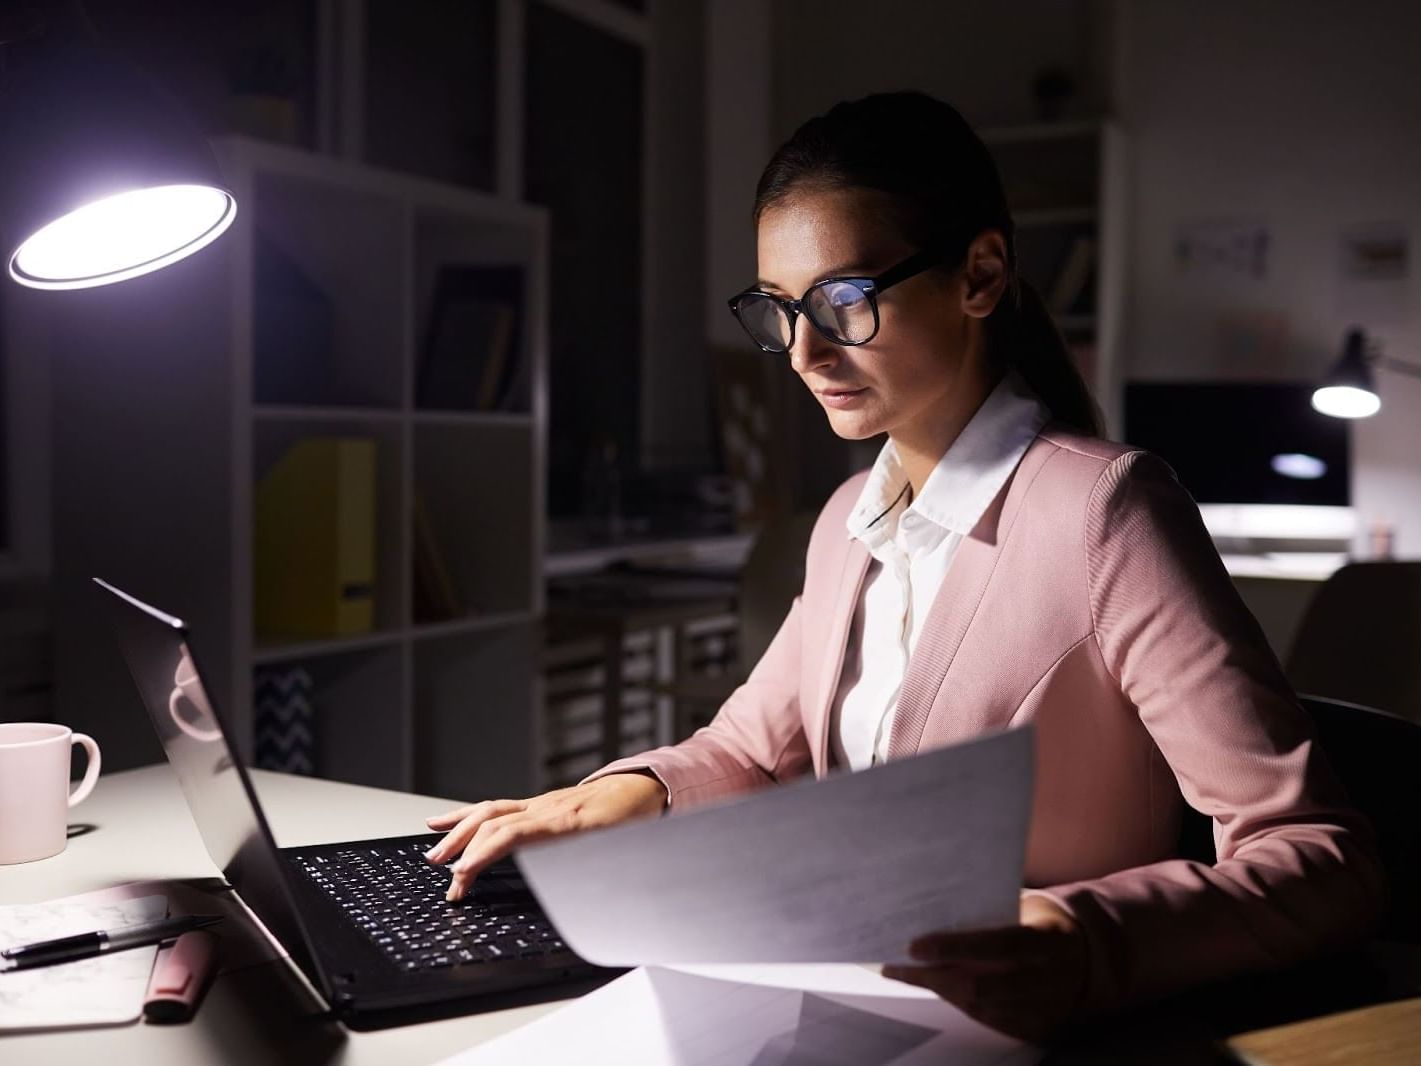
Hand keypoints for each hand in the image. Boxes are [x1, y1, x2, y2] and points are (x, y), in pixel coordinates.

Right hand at [424, 772, 668, 900]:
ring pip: (489, 811)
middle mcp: (546, 808)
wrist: (642, 788)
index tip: (463, 874)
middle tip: (446, 881)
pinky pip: (494, 807)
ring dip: (457, 833)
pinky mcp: (534, 804)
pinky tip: (443, 822)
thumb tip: (581, 904)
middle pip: (494, 823)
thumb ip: (598, 870)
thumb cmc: (633, 821)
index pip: (514, 833)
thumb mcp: (622, 849)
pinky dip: (465, 816)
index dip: (486, 853)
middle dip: (464, 851)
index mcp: (567, 821)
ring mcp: (538, 803)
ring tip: (433, 855)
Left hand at [881, 894, 1087, 1042]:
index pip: (996, 945)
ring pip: (981, 1007)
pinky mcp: (1037, 1027)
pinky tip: (936, 986)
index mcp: (1047, 940)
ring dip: (940, 990)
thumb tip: (935, 901)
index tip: (913, 946)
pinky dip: (959, 1003)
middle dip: (935, 976)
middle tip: (898, 965)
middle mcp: (1048, 979)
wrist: (1089, 957)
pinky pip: (989, 1020)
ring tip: (906, 973)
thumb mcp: (1027, 905)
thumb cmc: (1042, 921)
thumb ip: (991, 907)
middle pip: (983, 985)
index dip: (954, 948)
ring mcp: (1045, 1009)